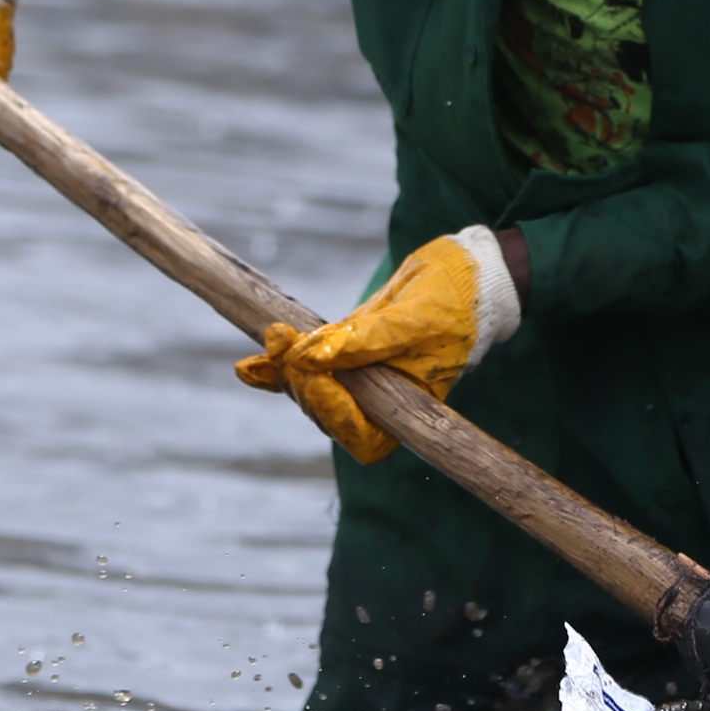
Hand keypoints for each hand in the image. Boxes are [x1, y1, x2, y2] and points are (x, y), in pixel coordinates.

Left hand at [238, 225, 522, 463]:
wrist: (462, 272)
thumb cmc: (452, 301)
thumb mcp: (412, 320)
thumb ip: (362, 342)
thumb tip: (309, 358)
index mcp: (407, 410)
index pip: (361, 438)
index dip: (333, 414)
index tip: (313, 377)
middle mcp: (380, 403)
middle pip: (327, 414)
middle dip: (301, 382)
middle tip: (285, 339)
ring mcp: (358, 379)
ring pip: (310, 390)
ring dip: (285, 368)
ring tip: (275, 334)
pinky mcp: (342, 354)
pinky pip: (305, 370)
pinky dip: (274, 370)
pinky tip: (248, 367)